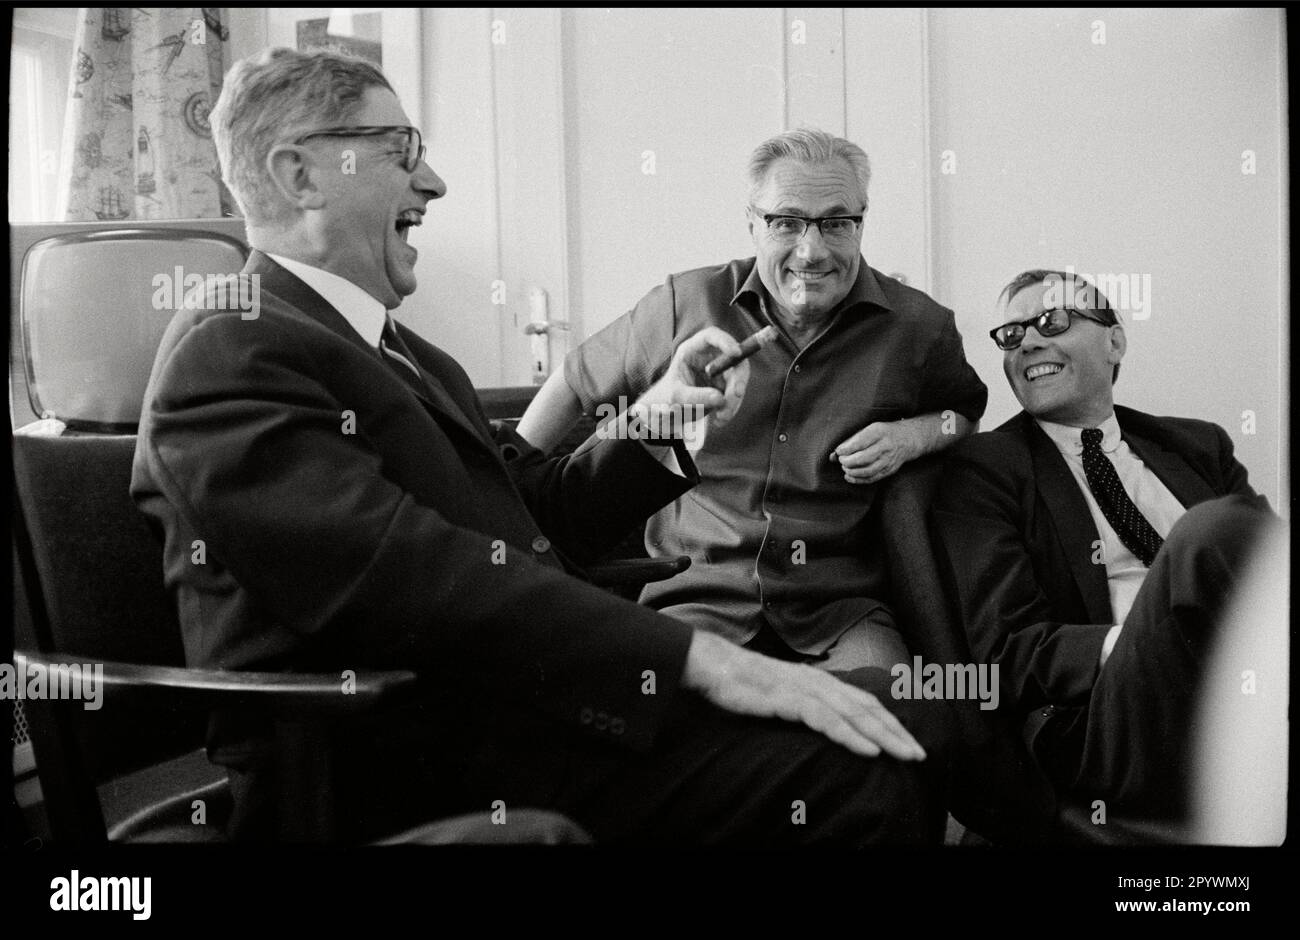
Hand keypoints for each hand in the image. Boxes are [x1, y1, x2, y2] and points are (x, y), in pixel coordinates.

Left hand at [633, 327, 749, 446]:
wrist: (666, 414)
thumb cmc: (665, 399)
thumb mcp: (676, 397)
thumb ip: (696, 396)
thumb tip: (720, 398)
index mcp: (691, 351)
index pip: (711, 337)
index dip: (725, 341)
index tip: (736, 353)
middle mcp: (708, 358)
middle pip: (734, 360)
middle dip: (737, 380)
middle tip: (734, 397)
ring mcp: (719, 372)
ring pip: (738, 380)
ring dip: (734, 400)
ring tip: (720, 418)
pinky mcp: (724, 387)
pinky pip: (735, 395)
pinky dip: (731, 408)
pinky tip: (719, 420)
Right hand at [681, 631, 925, 760]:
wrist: (712, 665)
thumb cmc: (743, 683)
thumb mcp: (781, 695)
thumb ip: (805, 705)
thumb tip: (825, 722)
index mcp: (819, 680)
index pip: (863, 701)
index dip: (888, 721)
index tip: (910, 741)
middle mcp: (817, 681)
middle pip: (866, 707)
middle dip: (896, 731)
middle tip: (920, 754)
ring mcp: (803, 689)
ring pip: (852, 713)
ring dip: (883, 735)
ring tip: (905, 754)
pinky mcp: (787, 699)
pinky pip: (825, 719)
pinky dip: (850, 735)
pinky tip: (868, 749)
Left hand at [830, 420, 918, 484]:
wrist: (907, 439)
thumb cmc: (881, 433)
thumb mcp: (867, 430)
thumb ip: (850, 441)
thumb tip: (832, 455)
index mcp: (879, 432)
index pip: (860, 443)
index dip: (846, 449)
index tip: (838, 451)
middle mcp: (886, 446)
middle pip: (863, 458)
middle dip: (848, 461)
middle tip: (841, 460)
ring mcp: (889, 460)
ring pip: (868, 471)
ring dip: (852, 472)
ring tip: (845, 467)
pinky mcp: (889, 470)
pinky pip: (872, 478)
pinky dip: (858, 480)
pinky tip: (849, 476)